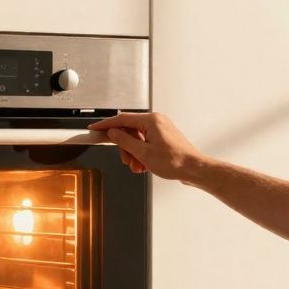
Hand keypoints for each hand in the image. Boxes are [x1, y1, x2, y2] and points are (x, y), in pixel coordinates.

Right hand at [88, 112, 206, 182]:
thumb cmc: (175, 161)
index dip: (106, 125)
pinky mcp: (163, 137)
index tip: (95, 128)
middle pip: (129, 130)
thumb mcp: (142, 153)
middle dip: (125, 147)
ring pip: (137, 138)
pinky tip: (144, 165)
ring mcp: (160, 129)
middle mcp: (156, 121)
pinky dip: (141, 154)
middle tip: (127, 159)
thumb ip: (124, 141)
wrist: (193, 169)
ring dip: (133, 153)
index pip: (121, 119)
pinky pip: (145, 142)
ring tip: (138, 165)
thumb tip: (113, 133)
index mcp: (151, 120)